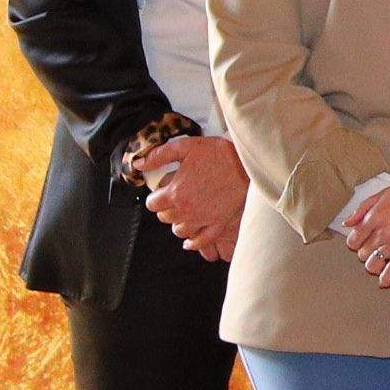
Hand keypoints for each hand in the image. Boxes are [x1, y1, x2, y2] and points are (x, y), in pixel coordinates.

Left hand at [132, 134, 252, 260]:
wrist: (251, 165)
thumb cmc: (221, 155)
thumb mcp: (188, 147)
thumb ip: (160, 155)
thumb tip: (139, 164)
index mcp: (175, 192)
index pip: (152, 204)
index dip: (156, 196)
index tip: (163, 191)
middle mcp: (186, 210)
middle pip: (164, 217)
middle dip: (166, 208)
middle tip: (176, 199)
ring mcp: (202, 219)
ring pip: (179, 230)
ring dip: (178, 222)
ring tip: (185, 213)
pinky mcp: (218, 224)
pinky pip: (201, 241)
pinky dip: (193, 243)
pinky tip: (190, 240)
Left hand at [341, 178, 389, 289]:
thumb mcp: (385, 194)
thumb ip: (363, 208)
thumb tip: (347, 224)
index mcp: (374, 216)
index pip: (354, 240)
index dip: (358, 245)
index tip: (364, 245)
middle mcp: (383, 231)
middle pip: (364, 253)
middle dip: (367, 255)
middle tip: (375, 254)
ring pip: (375, 264)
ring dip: (376, 267)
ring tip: (381, 266)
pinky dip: (386, 278)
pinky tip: (386, 280)